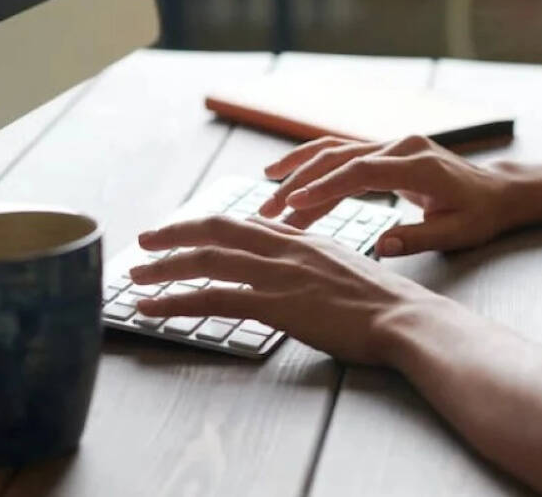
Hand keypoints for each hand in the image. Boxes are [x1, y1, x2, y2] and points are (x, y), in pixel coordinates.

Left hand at [128, 215, 453, 364]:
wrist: (405, 318)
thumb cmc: (383, 303)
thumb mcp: (343, 268)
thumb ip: (311, 263)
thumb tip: (292, 273)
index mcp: (301, 238)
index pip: (241, 223)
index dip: (205, 226)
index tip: (182, 231)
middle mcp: (284, 248)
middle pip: (215, 231)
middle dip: (174, 234)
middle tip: (144, 242)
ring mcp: (278, 274)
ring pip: (207, 262)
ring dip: (165, 269)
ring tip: (136, 279)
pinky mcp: (276, 304)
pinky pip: (215, 299)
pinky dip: (177, 303)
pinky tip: (154, 310)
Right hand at [258, 135, 524, 255]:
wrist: (497, 191)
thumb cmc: (479, 215)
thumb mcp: (456, 233)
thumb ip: (417, 238)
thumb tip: (380, 246)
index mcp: (418, 165)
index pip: (361, 171)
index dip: (325, 187)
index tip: (294, 204)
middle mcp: (400, 146)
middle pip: (338, 157)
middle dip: (299, 182)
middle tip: (267, 209)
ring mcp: (391, 144)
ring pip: (334, 150)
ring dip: (298, 168)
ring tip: (265, 188)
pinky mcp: (384, 151)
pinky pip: (342, 154)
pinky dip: (313, 164)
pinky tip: (288, 176)